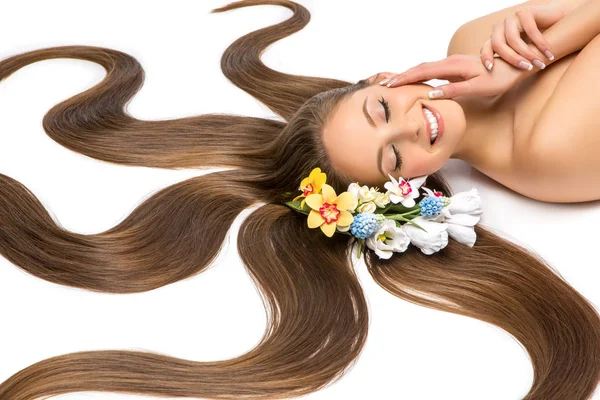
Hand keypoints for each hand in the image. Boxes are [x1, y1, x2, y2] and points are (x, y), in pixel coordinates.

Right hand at [377, 54, 524, 98]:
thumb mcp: (477, 88)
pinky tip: (413, 81)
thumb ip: (454, 90)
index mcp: (453, 67)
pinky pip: (431, 71)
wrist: (513, 67)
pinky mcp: (454, 68)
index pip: (423, 72)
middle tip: (384, 85)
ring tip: (393, 83)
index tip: (390, 85)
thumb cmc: (498, 79)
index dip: (405, 79)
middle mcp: (450, 62)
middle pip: (420, 68)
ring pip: (424, 68)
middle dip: (401, 76)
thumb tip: (431, 94)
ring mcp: (451, 64)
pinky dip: (418, 75)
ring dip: (408, 75)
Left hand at [481, 3, 564, 70]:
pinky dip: (540, 43)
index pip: (486, 48)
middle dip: (512, 59)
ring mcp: (511, 18)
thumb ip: (510, 61)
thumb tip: (500, 82)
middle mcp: (501, 27)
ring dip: (527, 53)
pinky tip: (548, 53)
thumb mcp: (520, 52)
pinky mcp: (524, 11)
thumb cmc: (535, 42)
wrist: (555, 21)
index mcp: (496, 37)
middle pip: (498, 45)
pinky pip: (530, 29)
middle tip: (527, 68)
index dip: (486, 57)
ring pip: (513, 39)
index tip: (490, 68)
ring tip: (540, 63)